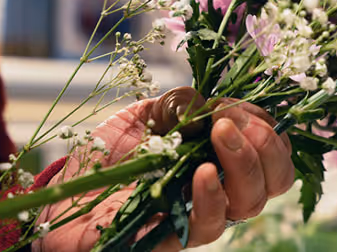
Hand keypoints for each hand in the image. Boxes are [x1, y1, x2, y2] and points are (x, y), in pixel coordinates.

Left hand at [33, 87, 293, 251]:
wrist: (61, 197)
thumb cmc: (105, 157)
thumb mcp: (143, 115)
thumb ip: (178, 104)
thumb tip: (208, 100)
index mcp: (218, 157)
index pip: (268, 147)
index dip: (266, 125)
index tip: (236, 105)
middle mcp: (219, 186)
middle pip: (275, 177)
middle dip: (268, 145)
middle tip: (237, 123)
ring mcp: (199, 213)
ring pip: (251, 201)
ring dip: (245, 162)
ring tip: (222, 134)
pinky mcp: (175, 237)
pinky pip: (210, 225)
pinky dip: (213, 196)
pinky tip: (202, 172)